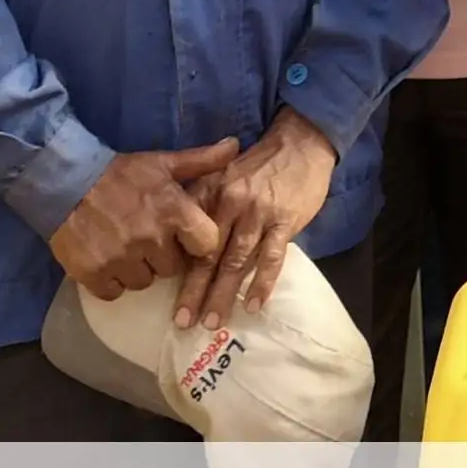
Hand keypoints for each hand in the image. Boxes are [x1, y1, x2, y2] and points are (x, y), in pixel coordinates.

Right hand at [49, 138, 239, 296]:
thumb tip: (235, 145)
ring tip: (124, 246)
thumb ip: (202, 160)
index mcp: (174, 212)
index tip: (183, 235)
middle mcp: (151, 238)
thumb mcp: (163, 162)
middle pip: (173, 268)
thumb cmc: (120, 173)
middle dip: (164, 256)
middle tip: (146, 237)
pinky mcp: (94, 274)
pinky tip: (106, 260)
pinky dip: (111, 281)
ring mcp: (121, 259)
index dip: (197, 243)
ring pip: (144, 282)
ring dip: (137, 269)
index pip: (207, 246)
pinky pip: (114, 292)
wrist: (65, 181)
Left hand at [174, 109, 338, 326]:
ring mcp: (258, 214)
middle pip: (208, 256)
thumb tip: (180, 242)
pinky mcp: (284, 221)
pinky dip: (262, 283)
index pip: (188, 238)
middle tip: (182, 322)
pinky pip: (272, 257)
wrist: (300, 144)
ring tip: (213, 321)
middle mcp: (229, 204)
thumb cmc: (258, 165)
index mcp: (210, 193)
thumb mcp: (220, 175)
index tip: (166, 297)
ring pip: (236, 261)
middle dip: (194, 292)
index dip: (176, 271)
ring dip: (223, 294)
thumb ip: (201, 205)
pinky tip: (254, 305)